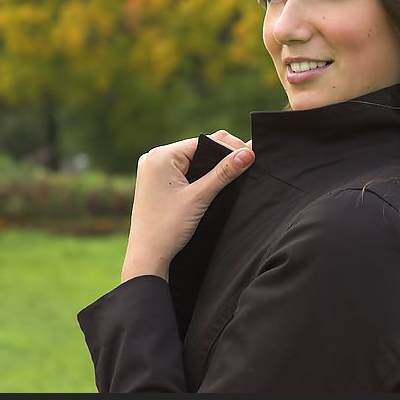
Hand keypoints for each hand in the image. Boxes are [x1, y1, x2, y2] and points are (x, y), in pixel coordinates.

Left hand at [120, 130, 253, 282]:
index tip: (252, 158)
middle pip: (199, 149)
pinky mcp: (156, 181)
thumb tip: (248, 153)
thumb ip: (224, 173)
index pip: (204, 142)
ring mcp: (154, 169)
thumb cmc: (168, 228)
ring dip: (212, 167)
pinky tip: (214, 183)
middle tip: (247, 166)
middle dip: (222, 157)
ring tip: (235, 174)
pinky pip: (184, 170)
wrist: (147, 256)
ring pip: (193, 160)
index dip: (229, 149)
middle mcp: (154, 157)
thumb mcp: (199, 197)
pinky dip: (200, 176)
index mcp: (160, 156)